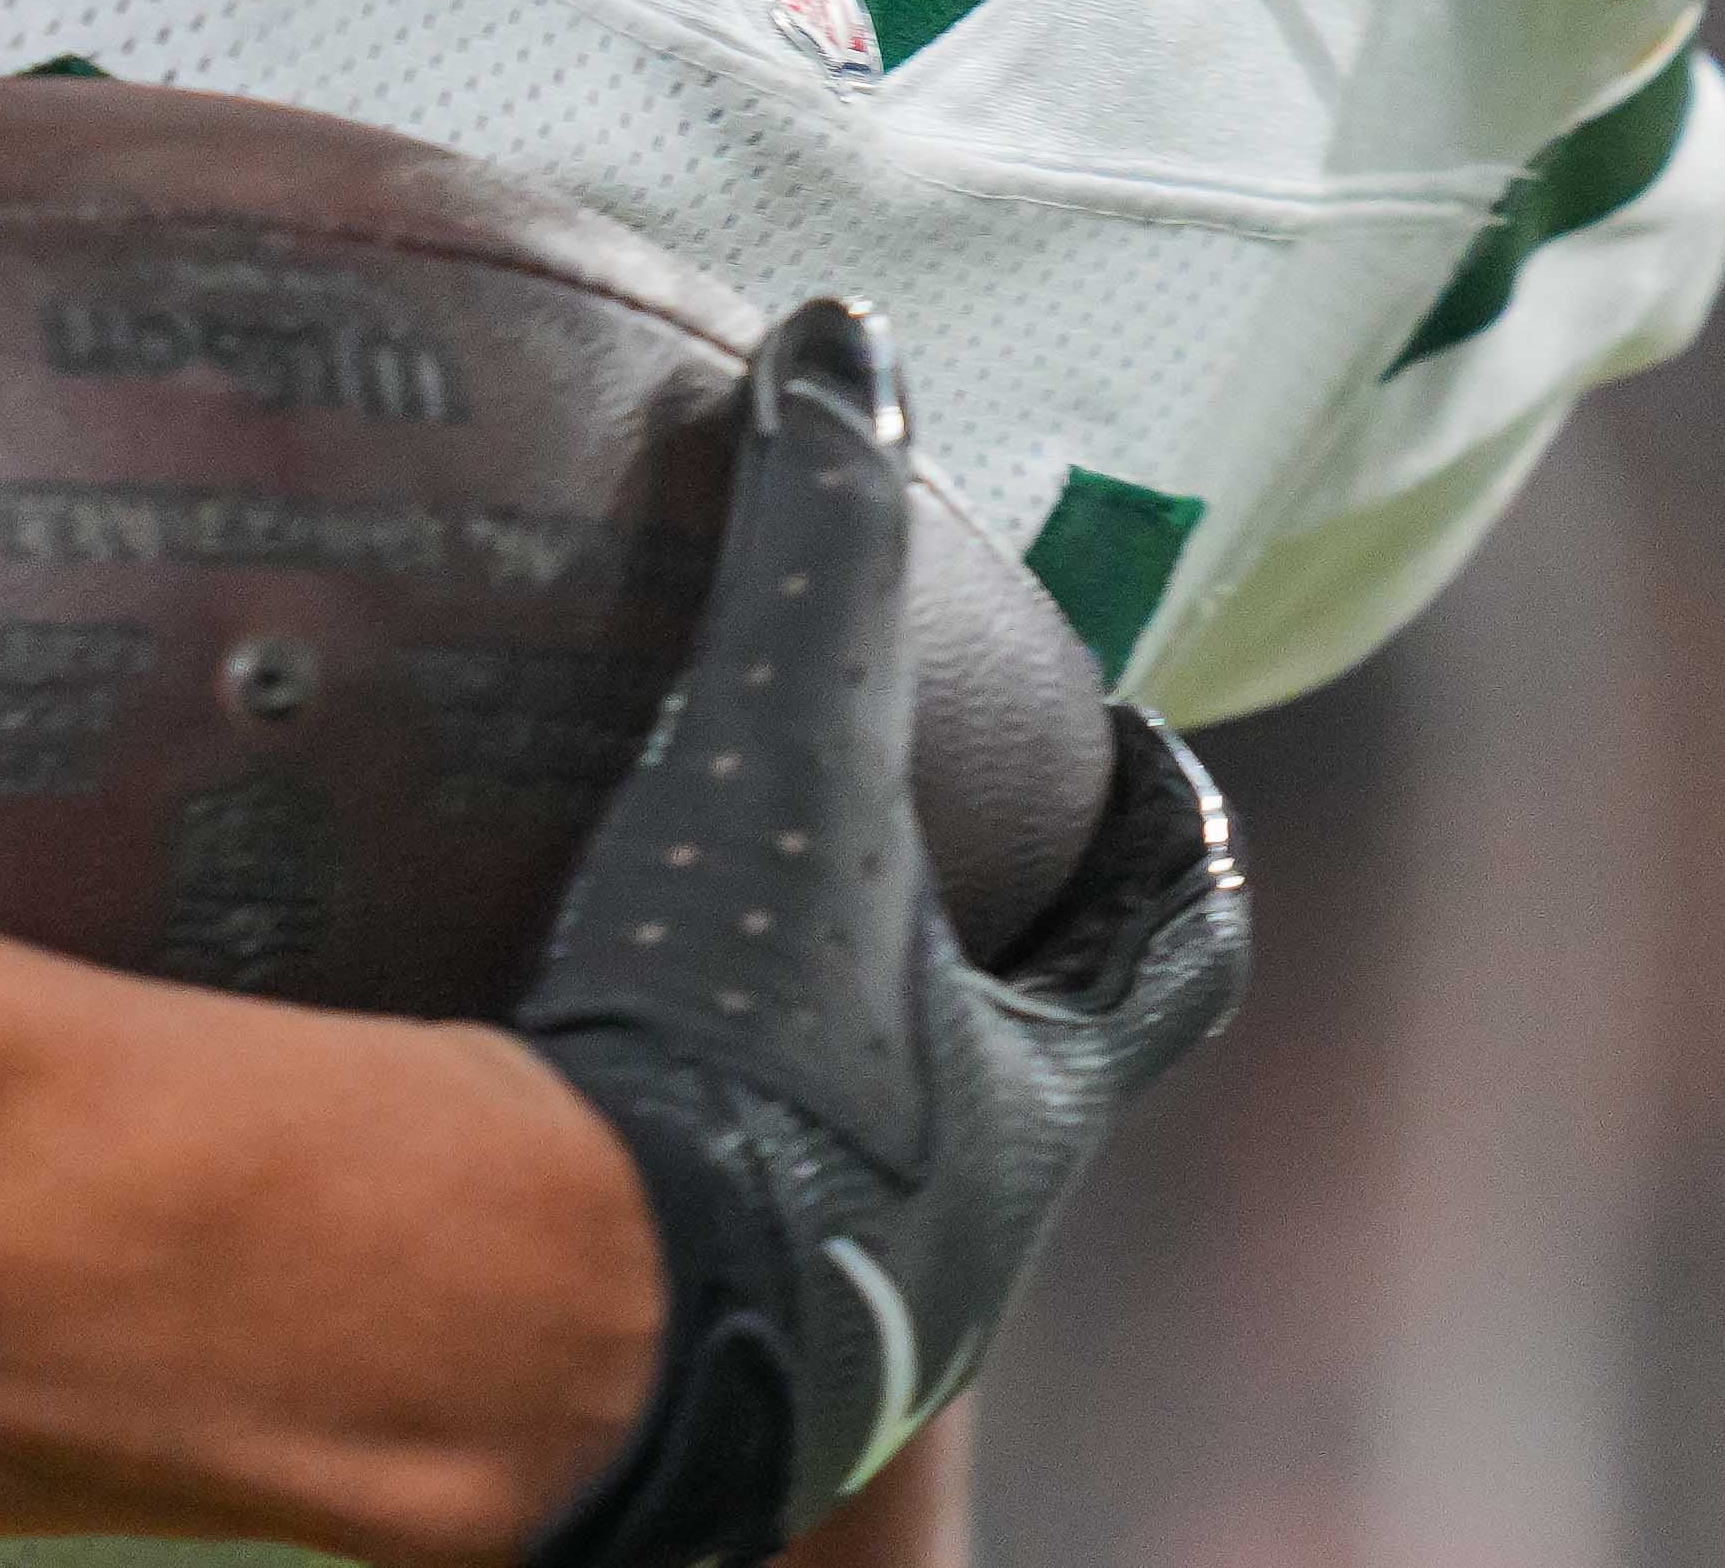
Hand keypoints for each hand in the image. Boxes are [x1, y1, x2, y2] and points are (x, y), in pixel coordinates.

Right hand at [512, 302, 1250, 1567]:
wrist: (563, 1343)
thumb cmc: (736, 1061)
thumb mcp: (785, 761)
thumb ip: (818, 547)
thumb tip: (844, 345)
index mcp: (1034, 1097)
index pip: (1173, 953)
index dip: (1166, 846)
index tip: (1135, 752)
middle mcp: (968, 1236)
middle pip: (1033, 1077)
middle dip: (991, 968)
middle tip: (914, 854)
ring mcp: (837, 1328)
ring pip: (878, 1183)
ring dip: (833, 1078)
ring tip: (716, 967)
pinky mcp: (686, 1380)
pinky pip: (706, 1242)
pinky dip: (667, 1161)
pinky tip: (550, 1106)